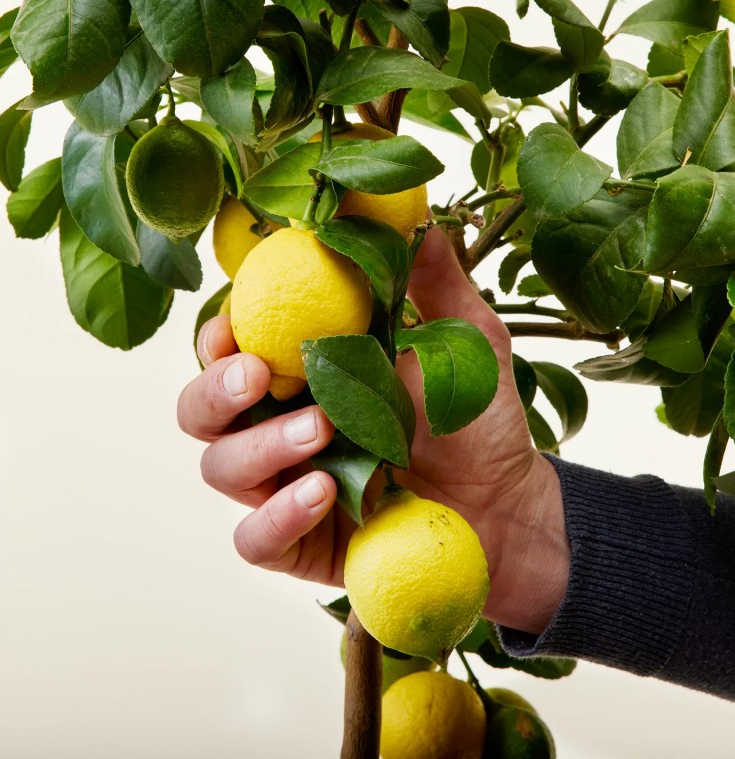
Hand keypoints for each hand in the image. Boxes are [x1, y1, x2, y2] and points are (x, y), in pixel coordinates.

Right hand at [177, 227, 569, 635]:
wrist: (508, 503)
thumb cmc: (478, 419)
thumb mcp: (465, 340)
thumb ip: (434, 282)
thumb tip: (414, 214)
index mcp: (305, 374)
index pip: (231, 351)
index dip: (217, 336)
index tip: (238, 325)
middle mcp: (280, 427)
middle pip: (200, 409)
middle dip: (216, 389)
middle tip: (259, 374)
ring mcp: (285, 487)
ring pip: (220, 468)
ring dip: (262, 446)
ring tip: (322, 430)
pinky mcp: (301, 544)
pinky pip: (256, 539)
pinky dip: (279, 515)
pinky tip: (324, 493)